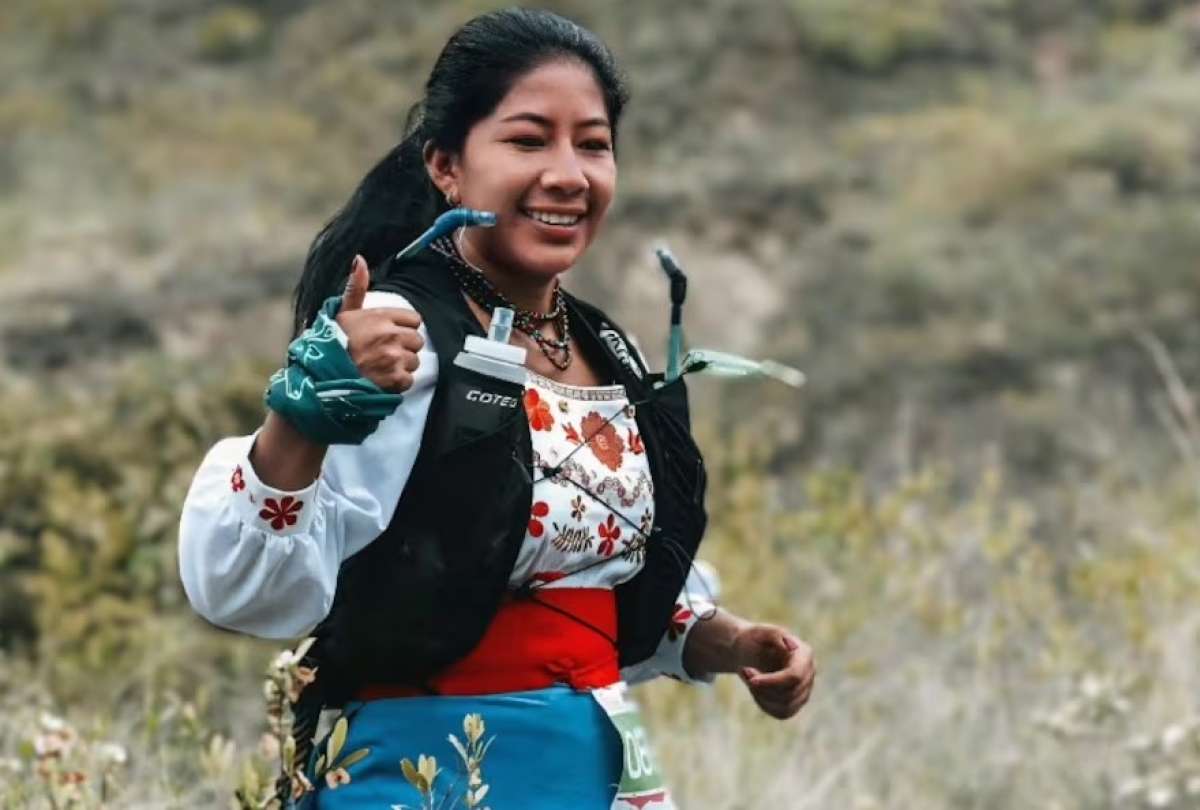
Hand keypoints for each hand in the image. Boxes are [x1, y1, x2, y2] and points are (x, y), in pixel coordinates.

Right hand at [336, 255, 424, 392]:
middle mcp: (389, 335)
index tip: (389, 335)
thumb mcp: (343, 312)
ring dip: (401, 366)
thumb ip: (356, 287)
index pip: (414, 320)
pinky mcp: (394, 379)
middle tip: (385, 352)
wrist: (321, 377)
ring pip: (414, 361)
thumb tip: (360, 259)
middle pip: (417, 341)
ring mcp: (393, 358)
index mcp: (380, 317)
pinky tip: (382, 379)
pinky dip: (398, 383)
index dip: (403, 328)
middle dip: (404, 347)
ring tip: (381, 367)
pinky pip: (408, 380)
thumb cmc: (333, 343)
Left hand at [733, 624, 815, 719]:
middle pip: (789, 693)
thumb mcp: (760, 632)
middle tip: (744, 671)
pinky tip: (755, 689)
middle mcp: (809, 673)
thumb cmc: (754, 638)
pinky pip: (782, 713)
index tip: (752, 680)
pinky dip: (764, 704)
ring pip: (786, 706)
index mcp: (804, 654)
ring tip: (748, 676)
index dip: (772, 682)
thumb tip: (791, 645)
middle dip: (763, 687)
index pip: (794, 676)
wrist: (749, 649)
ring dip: (762, 695)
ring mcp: (804, 690)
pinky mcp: (795, 703)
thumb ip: (775, 635)